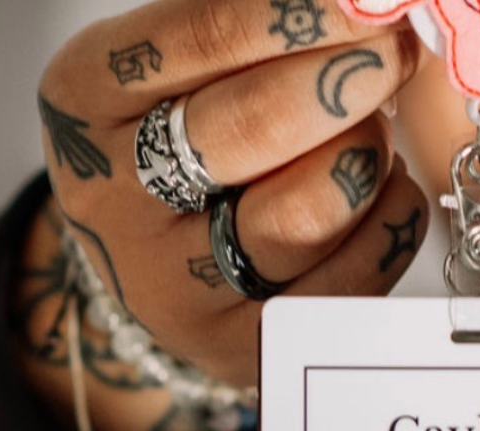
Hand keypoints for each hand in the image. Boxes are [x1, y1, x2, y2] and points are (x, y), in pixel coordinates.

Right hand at [16, 0, 426, 430]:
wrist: (149, 272)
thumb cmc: (175, 143)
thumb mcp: (175, 70)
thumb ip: (246, 30)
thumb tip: (358, 7)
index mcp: (86, 100)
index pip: (200, 38)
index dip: (298, 13)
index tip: (367, 0)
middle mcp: (116, 201)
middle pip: (254, 127)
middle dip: (344, 80)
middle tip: (393, 55)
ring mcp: (176, 288)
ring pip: (305, 215)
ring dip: (365, 157)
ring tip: (375, 133)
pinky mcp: (241, 346)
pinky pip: (348, 281)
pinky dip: (390, 221)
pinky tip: (386, 190)